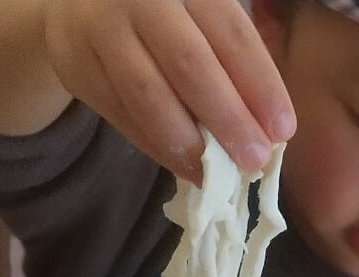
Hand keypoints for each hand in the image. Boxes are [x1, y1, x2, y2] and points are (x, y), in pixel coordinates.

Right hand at [41, 0, 293, 180]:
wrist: (75, 1)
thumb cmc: (160, 10)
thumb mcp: (197, 12)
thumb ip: (228, 54)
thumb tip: (266, 126)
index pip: (230, 32)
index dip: (260, 84)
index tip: (284, 130)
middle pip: (190, 64)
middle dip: (228, 119)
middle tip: (255, 159)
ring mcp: (100, 29)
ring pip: (147, 95)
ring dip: (188, 144)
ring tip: (216, 176)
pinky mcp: (75, 65)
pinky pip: (120, 114)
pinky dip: (156, 145)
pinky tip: (184, 166)